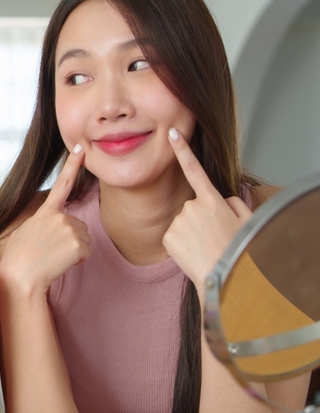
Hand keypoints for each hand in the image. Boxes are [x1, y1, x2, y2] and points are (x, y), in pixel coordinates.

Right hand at [0, 146, 90, 294]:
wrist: (19, 278)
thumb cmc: (18, 259)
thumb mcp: (25, 233)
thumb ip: (43, 223)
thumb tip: (57, 224)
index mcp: (45, 212)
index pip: (61, 184)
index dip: (72, 165)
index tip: (81, 148)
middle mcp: (59, 216)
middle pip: (78, 226)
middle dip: (70, 239)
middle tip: (49, 252)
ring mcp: (69, 229)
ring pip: (84, 239)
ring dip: (73, 250)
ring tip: (52, 258)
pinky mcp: (78, 244)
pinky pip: (86, 252)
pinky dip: (77, 260)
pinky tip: (60, 263)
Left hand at [163, 128, 251, 296]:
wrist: (223, 278)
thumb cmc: (238, 250)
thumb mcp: (245, 222)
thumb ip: (233, 204)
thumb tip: (221, 200)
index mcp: (214, 201)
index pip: (195, 169)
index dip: (183, 150)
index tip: (172, 134)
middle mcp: (193, 207)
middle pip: (194, 206)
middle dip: (202, 218)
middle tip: (215, 237)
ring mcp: (178, 221)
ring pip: (183, 221)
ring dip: (192, 231)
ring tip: (206, 246)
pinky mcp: (168, 236)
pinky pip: (175, 235)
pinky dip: (183, 242)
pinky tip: (194, 252)